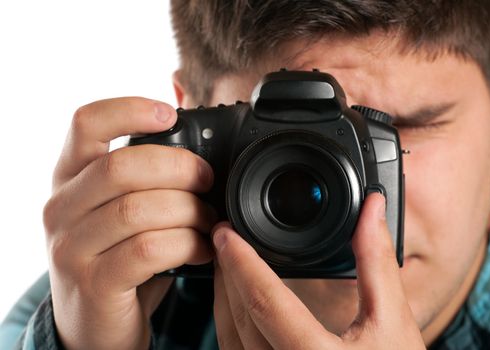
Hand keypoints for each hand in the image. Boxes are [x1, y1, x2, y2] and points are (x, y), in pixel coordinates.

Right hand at [43, 97, 216, 349]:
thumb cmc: (117, 257)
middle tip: (207, 180)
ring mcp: (72, 248)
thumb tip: (200, 149)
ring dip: (189, 211)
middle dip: (179, 168)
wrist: (94, 324)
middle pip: (121, 167)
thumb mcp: (121, 210)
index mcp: (70, 178)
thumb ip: (146, 179)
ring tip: (210, 221)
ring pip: (138, 210)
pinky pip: (148, 251)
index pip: (85, 124)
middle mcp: (62, 208)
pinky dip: (187, 245)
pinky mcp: (94, 284)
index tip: (169, 115)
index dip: (129, 110)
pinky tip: (203, 249)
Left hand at [212, 193, 424, 348]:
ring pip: (229, 338)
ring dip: (224, 297)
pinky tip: (238, 304)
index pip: (263, 301)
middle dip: (226, 272)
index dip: (240, 260)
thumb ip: (377, 263)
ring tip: (226, 264)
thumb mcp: (393, 322)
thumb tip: (372, 211)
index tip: (226, 232)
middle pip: (238, 317)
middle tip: (223, 237)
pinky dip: (231, 323)